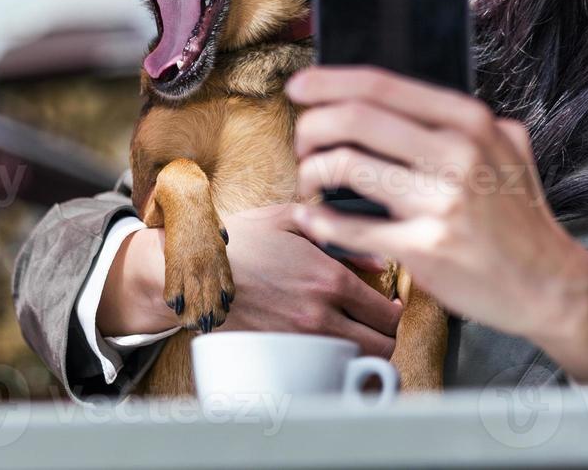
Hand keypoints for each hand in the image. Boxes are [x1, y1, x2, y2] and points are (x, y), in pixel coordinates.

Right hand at [98, 203, 400, 357]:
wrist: (191, 272)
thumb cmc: (240, 241)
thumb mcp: (290, 218)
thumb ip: (337, 231)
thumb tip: (375, 256)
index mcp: (330, 278)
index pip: (387, 312)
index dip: (395, 311)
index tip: (390, 307)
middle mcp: (320, 314)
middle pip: (381, 345)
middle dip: (387, 336)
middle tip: (379, 326)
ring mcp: (299, 339)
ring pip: (355, 362)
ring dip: (364, 353)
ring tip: (356, 338)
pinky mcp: (278, 355)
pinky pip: (321, 369)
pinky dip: (331, 363)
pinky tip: (326, 348)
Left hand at [284, 65, 587, 381]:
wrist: (550, 285)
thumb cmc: (520, 218)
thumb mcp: (509, 148)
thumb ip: (466, 121)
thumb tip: (406, 102)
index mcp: (470, 123)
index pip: (382, 85)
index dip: (330, 81)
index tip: (301, 87)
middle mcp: (456, 155)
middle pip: (355, 119)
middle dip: (312, 125)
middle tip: (302, 140)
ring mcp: (440, 203)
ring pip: (346, 166)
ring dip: (312, 169)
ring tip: (311, 178)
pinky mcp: (424, 248)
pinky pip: (352, 227)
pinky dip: (320, 219)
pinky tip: (312, 216)